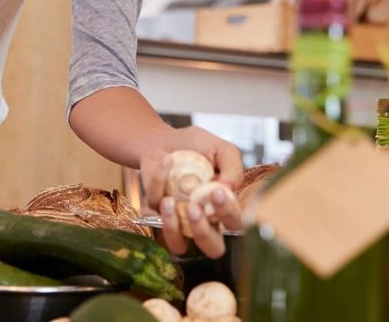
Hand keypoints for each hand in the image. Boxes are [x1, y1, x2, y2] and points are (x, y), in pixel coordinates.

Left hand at [140, 126, 243, 258]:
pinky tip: (164, 164)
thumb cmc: (197, 146)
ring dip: (173, 227)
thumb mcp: (221, 149)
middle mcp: (204, 220)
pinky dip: (157, 185)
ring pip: (179, 246)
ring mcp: (178, 220)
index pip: (234, 223)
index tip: (217, 191)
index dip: (228, 212)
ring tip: (169, 201)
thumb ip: (233, 167)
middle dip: (203, 233)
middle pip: (213, 249)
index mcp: (223, 207)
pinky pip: (154, 213)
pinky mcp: (156, 213)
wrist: (165, 140)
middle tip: (193, 208)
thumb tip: (229, 188)